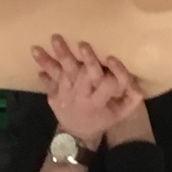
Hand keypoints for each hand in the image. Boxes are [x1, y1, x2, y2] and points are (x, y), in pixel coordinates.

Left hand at [32, 35, 146, 146]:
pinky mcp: (53, 96)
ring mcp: (64, 97)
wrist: (77, 133)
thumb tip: (134, 78)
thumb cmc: (103, 118)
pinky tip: (37, 52)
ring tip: (55, 38)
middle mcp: (80, 99)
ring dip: (59, 57)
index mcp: (98, 103)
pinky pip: (48, 80)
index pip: (108, 85)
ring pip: (62, 74)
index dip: (112, 73)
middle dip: (84, 60)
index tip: (111, 57)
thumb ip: (132, 96)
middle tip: (82, 44)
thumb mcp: (122, 113)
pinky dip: (44, 67)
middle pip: (83, 76)